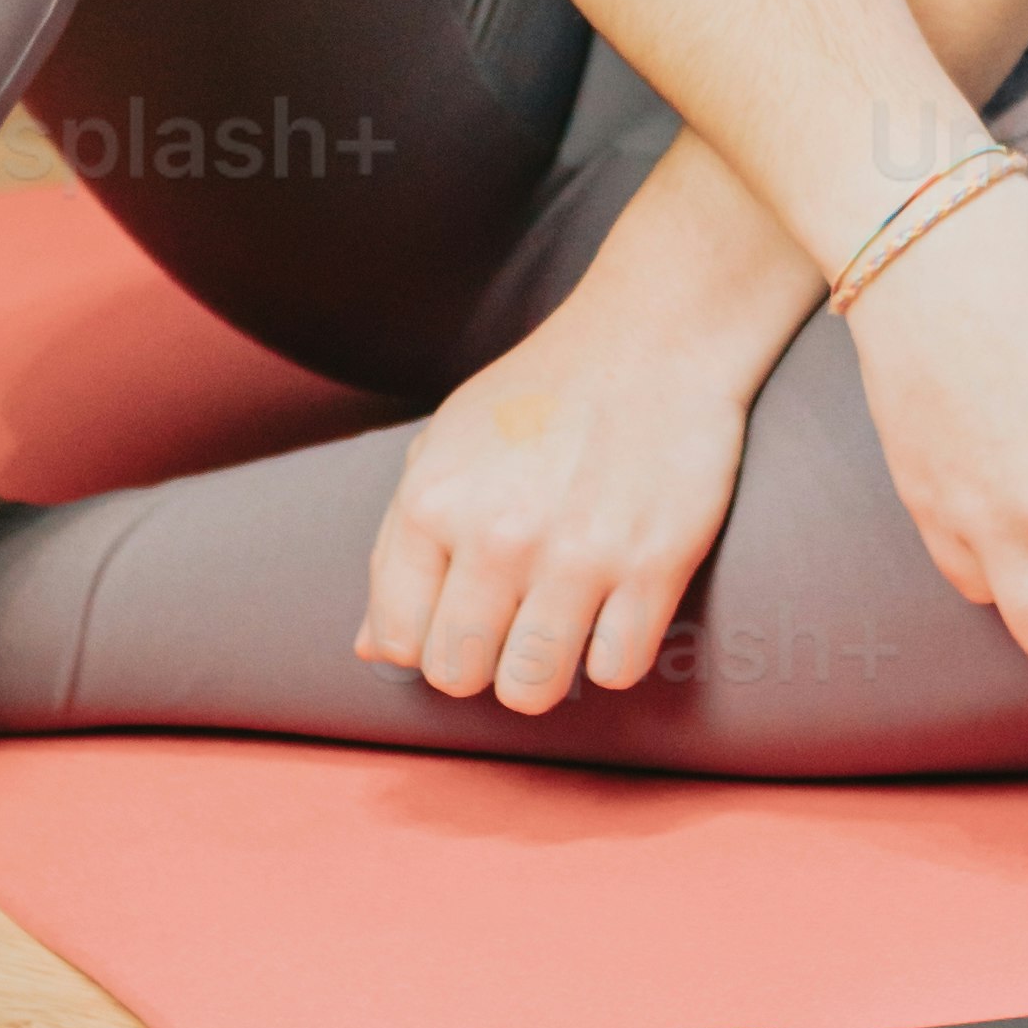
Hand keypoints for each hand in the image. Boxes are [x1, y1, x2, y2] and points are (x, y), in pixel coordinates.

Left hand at [359, 304, 754, 718]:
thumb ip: (399, 548)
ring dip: (546, 669)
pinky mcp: (655, 565)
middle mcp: (497, 535)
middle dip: (483, 660)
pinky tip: (616, 606)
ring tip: (563, 622)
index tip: (463, 612)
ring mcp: (578, 555)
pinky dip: (615, 652)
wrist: (654, 337)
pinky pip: (616, 670)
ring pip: (532, 690)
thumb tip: (373, 650)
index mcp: (432, 502)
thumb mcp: (444, 447)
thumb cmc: (540, 395)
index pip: (399, 641)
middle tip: (515, 620)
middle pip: (459, 675)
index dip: (430, 638)